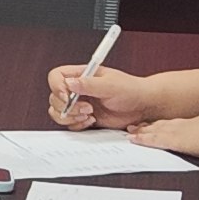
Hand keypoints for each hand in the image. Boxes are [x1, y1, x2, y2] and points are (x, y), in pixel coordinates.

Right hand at [47, 60, 174, 129]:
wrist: (143, 106)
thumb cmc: (131, 90)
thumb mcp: (111, 84)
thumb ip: (89, 84)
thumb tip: (69, 83)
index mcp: (82, 75)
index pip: (57, 77)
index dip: (57, 86)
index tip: (67, 96)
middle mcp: (78, 89)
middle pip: (55, 97)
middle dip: (67, 106)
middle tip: (87, 108)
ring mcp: (80, 104)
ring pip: (58, 112)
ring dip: (70, 117)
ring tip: (88, 115)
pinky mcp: (84, 118)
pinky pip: (70, 124)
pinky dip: (77, 125)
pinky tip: (92, 121)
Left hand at [130, 112, 198, 159]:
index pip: (183, 124)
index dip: (171, 124)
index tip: (162, 124)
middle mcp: (189, 126)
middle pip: (167, 125)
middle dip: (152, 125)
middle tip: (138, 125)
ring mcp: (181, 132)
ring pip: (157, 130)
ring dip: (144, 131)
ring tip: (131, 131)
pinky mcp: (174, 141)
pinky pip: (155, 140)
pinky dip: (143, 139)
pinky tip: (133, 140)